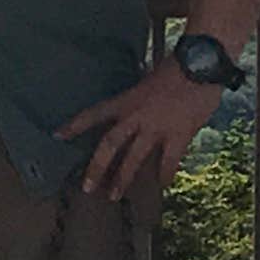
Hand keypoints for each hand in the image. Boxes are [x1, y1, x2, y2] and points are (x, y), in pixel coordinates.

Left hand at [59, 59, 224, 203]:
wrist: (201, 64)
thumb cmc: (177, 67)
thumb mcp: (149, 81)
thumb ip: (140, 100)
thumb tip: (137, 114)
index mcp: (127, 100)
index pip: (95, 113)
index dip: (75, 125)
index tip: (58, 135)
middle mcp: (137, 116)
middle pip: (109, 145)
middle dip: (97, 167)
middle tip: (87, 187)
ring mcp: (157, 127)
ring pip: (134, 158)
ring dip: (123, 179)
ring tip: (114, 196)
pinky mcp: (178, 135)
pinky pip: (169, 161)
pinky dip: (165, 175)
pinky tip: (162, 186)